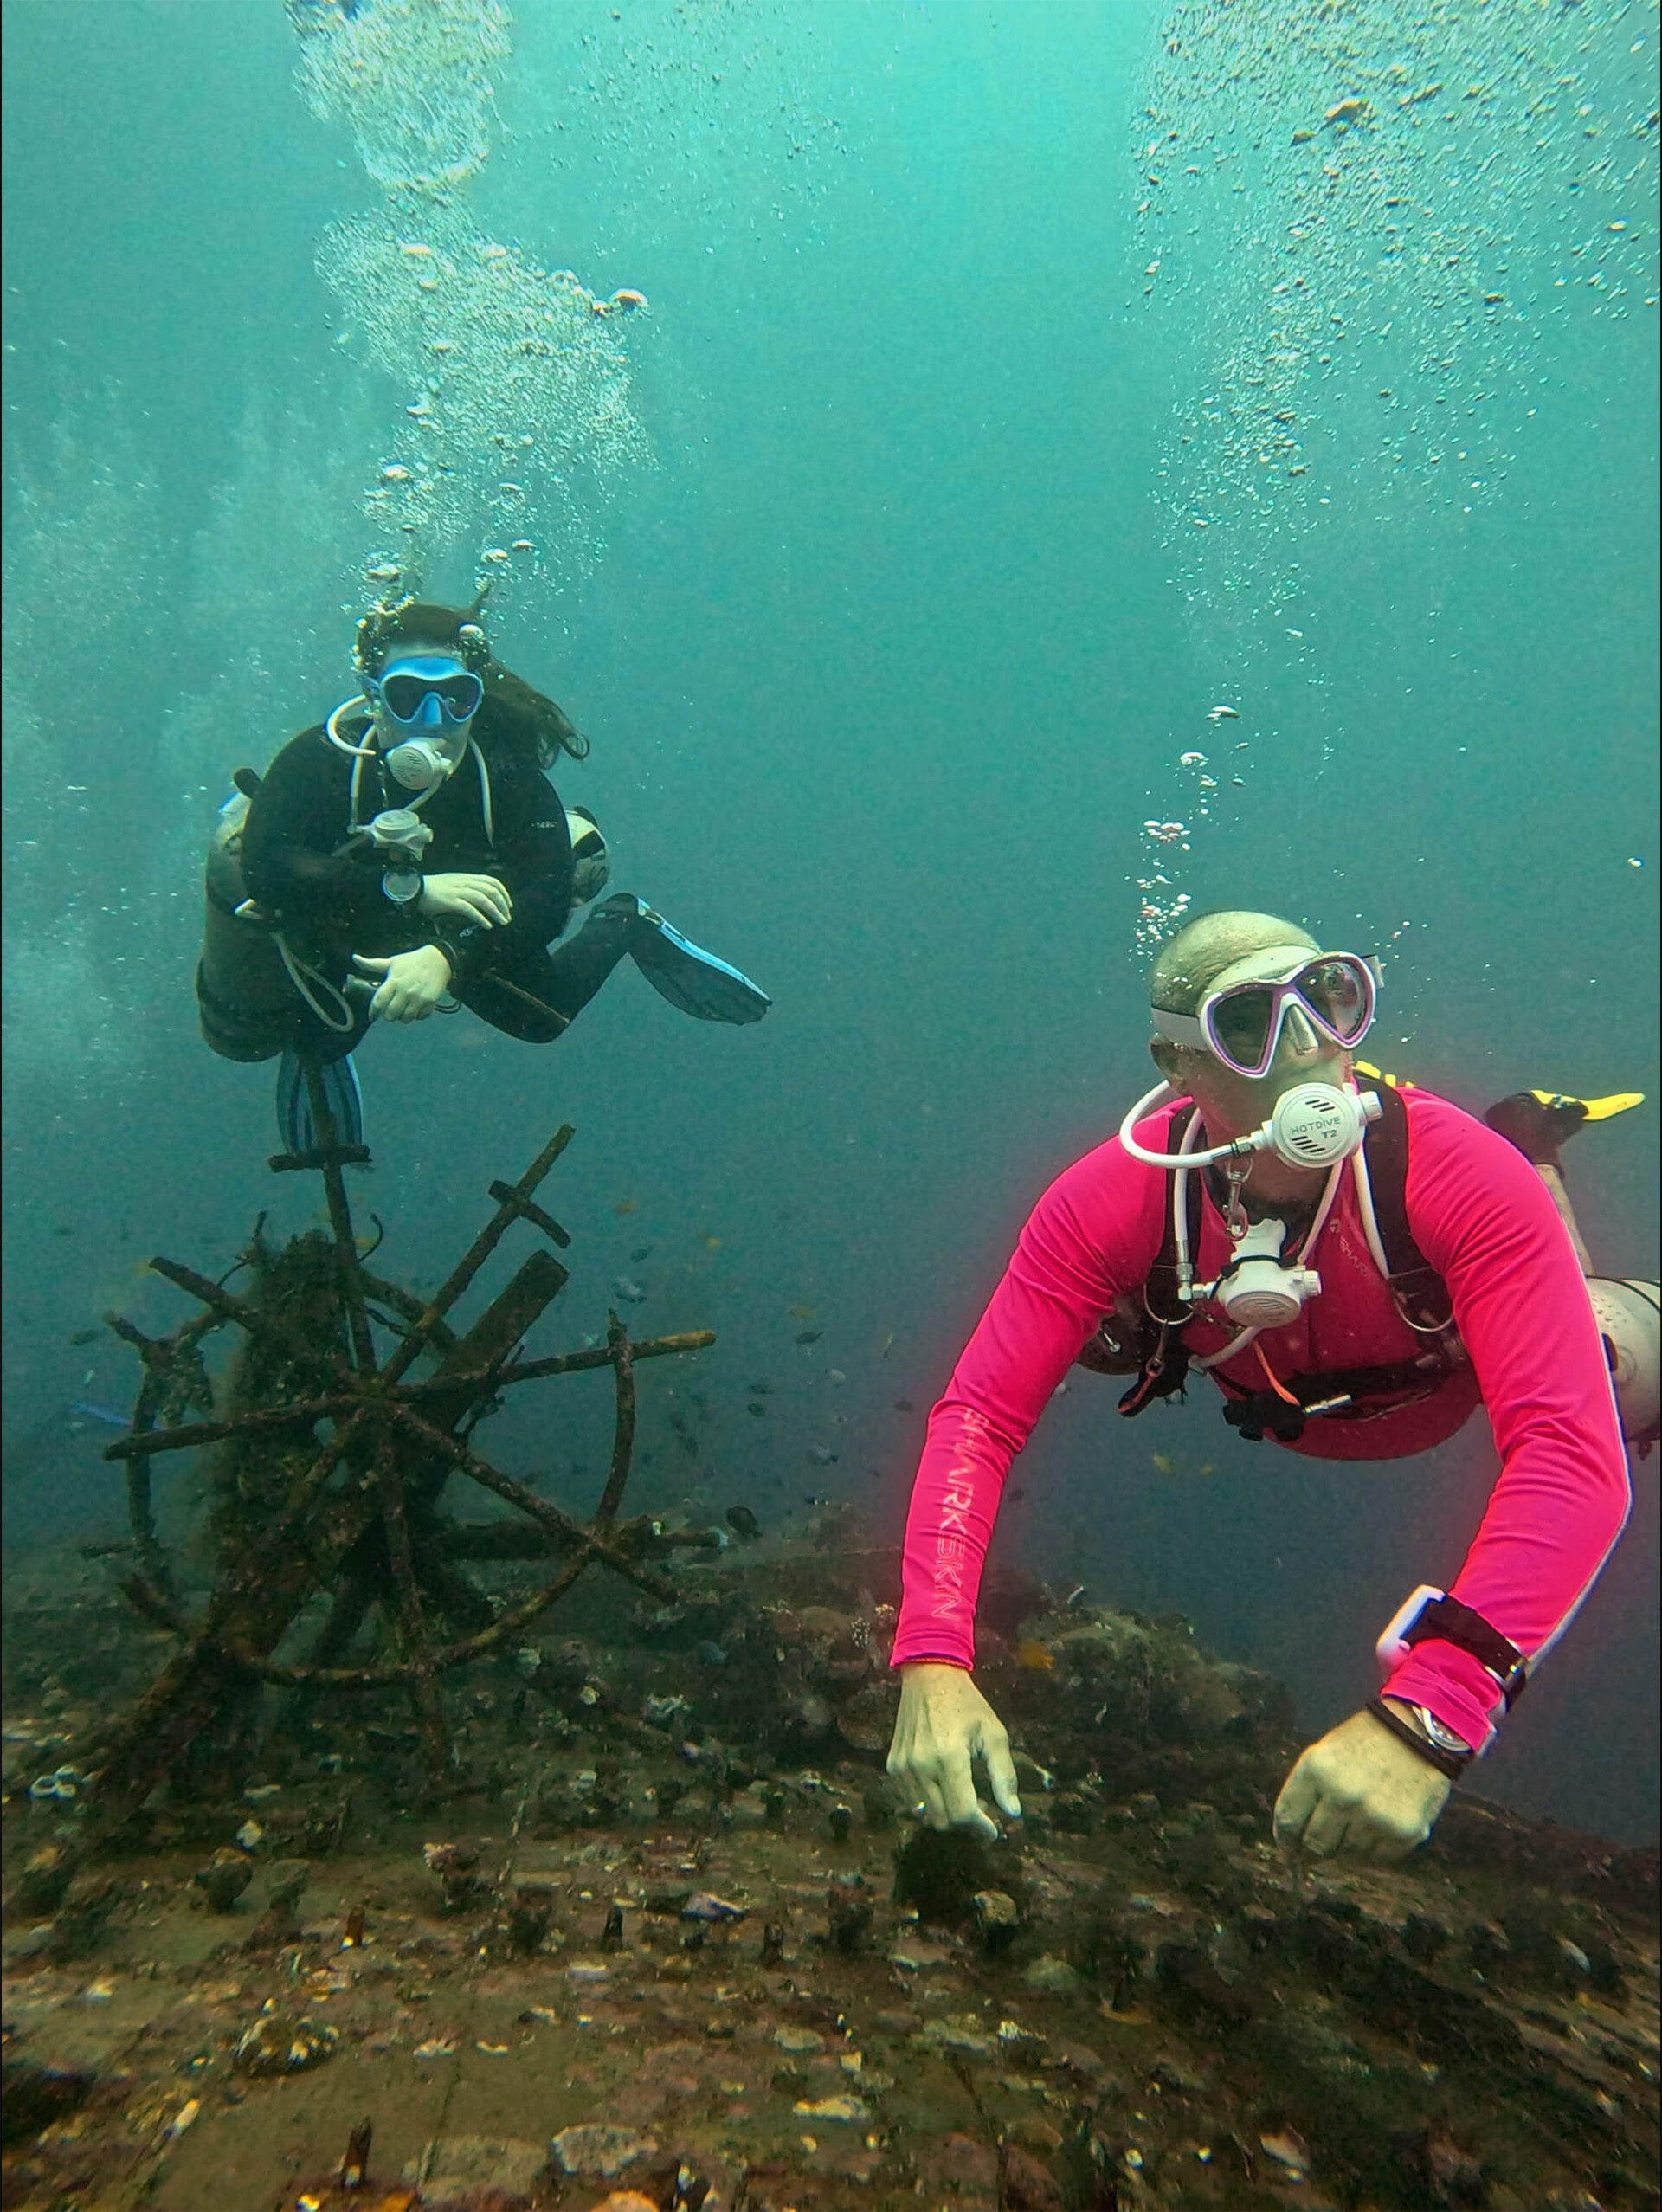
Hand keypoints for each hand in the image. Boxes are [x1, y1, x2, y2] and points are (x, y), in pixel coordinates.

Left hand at [353, 945, 453, 1022]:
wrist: (438, 960)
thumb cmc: (412, 961)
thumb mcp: (392, 962)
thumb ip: (372, 964)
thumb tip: (355, 958)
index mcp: (393, 981)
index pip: (378, 1002)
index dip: (373, 1012)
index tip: (372, 1016)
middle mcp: (405, 991)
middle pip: (390, 1015)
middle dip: (388, 1015)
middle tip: (390, 1012)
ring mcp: (418, 998)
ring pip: (405, 1018)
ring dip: (403, 1017)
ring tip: (403, 1010)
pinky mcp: (430, 1002)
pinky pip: (420, 1017)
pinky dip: (417, 1015)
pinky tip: (416, 1008)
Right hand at [418, 872, 511, 927]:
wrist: (413, 888)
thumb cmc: (431, 888)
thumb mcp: (452, 883)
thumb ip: (465, 888)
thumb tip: (478, 901)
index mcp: (466, 877)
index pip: (491, 881)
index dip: (503, 892)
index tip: (509, 904)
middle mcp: (464, 882)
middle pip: (491, 890)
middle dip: (503, 904)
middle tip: (507, 917)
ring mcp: (458, 891)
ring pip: (484, 899)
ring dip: (496, 911)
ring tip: (503, 922)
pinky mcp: (450, 901)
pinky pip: (470, 909)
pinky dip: (481, 917)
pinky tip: (487, 925)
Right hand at [886, 1662, 1022, 1839]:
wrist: (929, 1676)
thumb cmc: (968, 1704)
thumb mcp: (994, 1734)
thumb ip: (1004, 1776)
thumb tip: (1013, 1813)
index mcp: (950, 1757)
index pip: (962, 1813)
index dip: (980, 1828)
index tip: (993, 1831)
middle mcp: (922, 1765)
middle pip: (944, 1820)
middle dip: (966, 1823)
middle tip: (982, 1808)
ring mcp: (903, 1767)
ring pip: (926, 1815)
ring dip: (947, 1814)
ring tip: (964, 1794)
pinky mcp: (893, 1766)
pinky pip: (911, 1802)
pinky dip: (929, 1803)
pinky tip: (943, 1785)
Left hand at [1273, 1705, 1451, 1859]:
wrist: (1419, 1730)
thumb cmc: (1365, 1741)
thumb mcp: (1325, 1753)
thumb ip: (1307, 1792)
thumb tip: (1291, 1840)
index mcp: (1317, 1770)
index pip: (1288, 1820)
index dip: (1285, 1838)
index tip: (1289, 1848)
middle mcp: (1343, 1796)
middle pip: (1316, 1844)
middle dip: (1319, 1842)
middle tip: (1331, 1831)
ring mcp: (1374, 1817)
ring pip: (1348, 1853)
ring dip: (1352, 1840)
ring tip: (1364, 1813)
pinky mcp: (1404, 1832)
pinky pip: (1378, 1857)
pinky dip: (1378, 1845)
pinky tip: (1384, 1819)